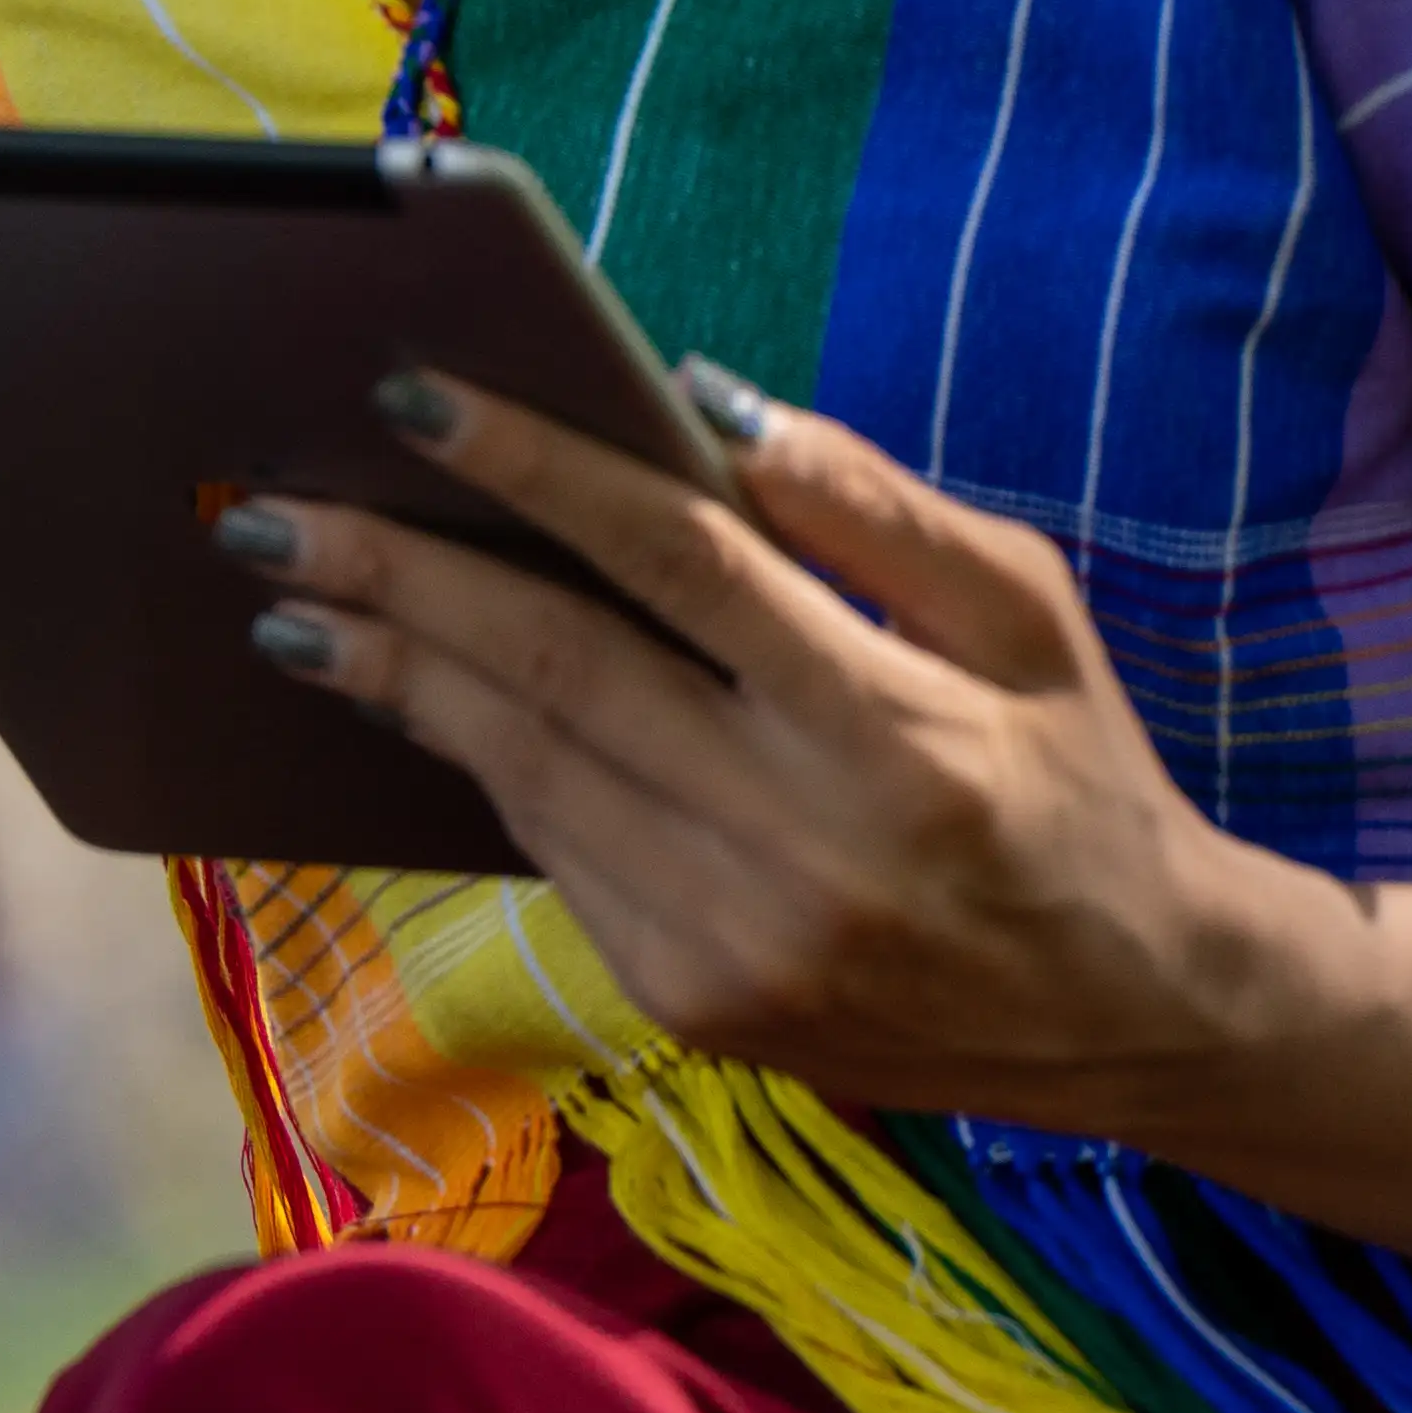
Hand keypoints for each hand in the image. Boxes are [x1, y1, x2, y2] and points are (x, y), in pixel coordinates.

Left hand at [235, 363, 1346, 1131]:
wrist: (1145, 1018)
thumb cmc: (1080, 782)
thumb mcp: (1030, 621)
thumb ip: (873, 509)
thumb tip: (702, 400)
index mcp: (895, 731)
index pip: (676, 565)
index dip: (533, 472)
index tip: (412, 394)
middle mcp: (803, 843)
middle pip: (554, 669)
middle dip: (393, 576)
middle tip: (265, 507)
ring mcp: (736, 939)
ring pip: (522, 766)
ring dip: (390, 672)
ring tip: (290, 592)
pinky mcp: (692, 1001)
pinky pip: (551, 848)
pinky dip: (473, 758)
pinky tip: (405, 691)